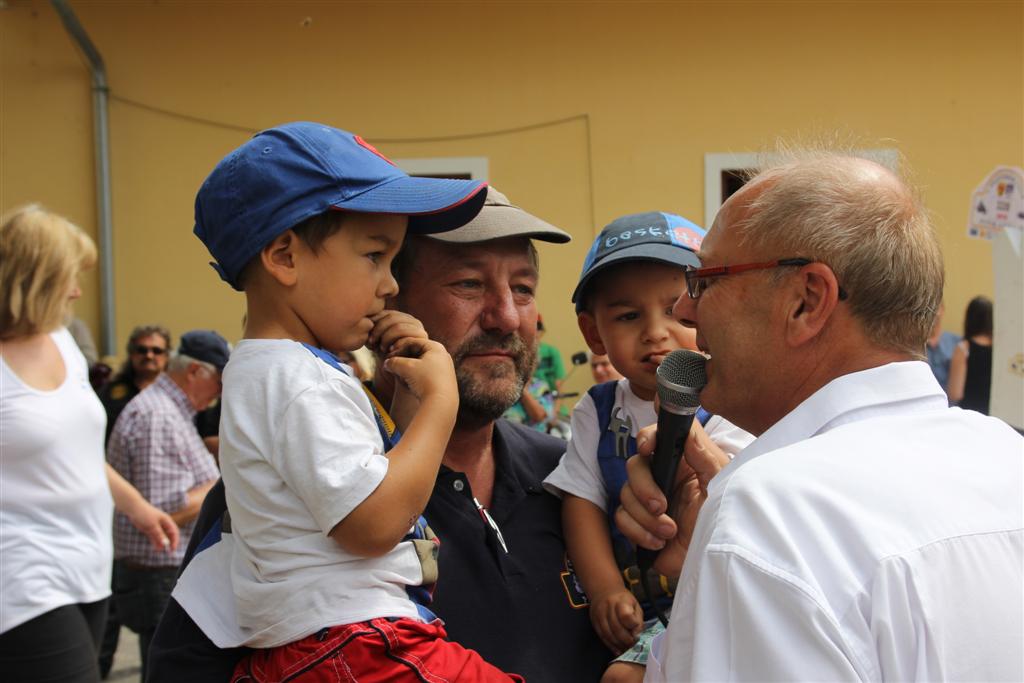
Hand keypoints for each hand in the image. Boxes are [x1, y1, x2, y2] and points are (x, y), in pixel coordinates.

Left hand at [127, 500, 179, 552]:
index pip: (174, 532)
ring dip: (161, 544)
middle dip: (169, 543)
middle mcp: (163, 524)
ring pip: (161, 538)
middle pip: (169, 535)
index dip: (175, 541)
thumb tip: (165, 543)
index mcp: (167, 521)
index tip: (172, 549)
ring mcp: (156, 527)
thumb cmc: (145, 514)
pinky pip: (154, 537)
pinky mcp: (149, 529)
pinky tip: (156, 548)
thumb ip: (159, 534)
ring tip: (160, 552)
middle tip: (169, 552)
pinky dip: (155, 543)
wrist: (134, 508)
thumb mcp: (152, 525)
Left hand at [367, 310, 428, 356]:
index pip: (385, 312)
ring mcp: (419, 329)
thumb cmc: (385, 354)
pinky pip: (406, 338)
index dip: (373, 322)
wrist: (399, 372)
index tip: (366, 335)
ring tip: (380, 348)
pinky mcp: (422, 340)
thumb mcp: (376, 338)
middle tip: (371, 342)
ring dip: (386, 338)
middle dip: (379, 330)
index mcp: (400, 317)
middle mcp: (412, 321)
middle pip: (392, 317)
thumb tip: (366, 320)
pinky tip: (390, 353)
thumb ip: (373, 327)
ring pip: (398, 327)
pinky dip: (395, 345)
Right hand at [383, 337, 457, 406]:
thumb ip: (394, 362)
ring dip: (408, 369)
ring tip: (399, 375)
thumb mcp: (406, 368)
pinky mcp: (443, 382)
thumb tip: (387, 363)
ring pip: (421, 365)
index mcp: (437, 347)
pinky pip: (426, 375)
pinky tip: (408, 384)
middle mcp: (443, 356)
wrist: (441, 403)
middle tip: (391, 364)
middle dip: (402, 358)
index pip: (413, 342)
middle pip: (417, 353)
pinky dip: (415, 377)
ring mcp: (445, 370)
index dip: (398, 348)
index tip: (388, 355)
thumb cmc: (425, 381)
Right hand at [589, 587, 643, 654]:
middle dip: (626, 640)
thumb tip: (637, 636)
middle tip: (633, 645)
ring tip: (626, 649)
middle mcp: (608, 607)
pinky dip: (611, 646)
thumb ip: (638, 620)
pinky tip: (618, 650)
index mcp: (621, 600)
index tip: (638, 633)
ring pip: (608, 634)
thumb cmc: (623, 600)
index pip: (626, 616)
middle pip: (617, 628)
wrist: (604, 591)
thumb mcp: (635, 605)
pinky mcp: (594, 622)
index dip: (633, 627)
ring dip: (619, 645)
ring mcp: (599, 615)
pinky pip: (602, 637)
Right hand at [614, 421, 727, 576]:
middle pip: (634, 465)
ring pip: (625, 494)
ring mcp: (647, 500)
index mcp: (681, 462)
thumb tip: (687, 432)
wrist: (713, 560)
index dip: (648, 437)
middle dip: (644, 487)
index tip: (647, 448)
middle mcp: (661, 476)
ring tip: (670, 532)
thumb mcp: (722, 487)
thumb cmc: (724, 520)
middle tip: (662, 506)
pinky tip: (658, 542)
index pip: (658, 436)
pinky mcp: (638, 522)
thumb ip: (706, 458)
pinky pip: (622, 519)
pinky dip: (638, 532)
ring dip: (647, 517)